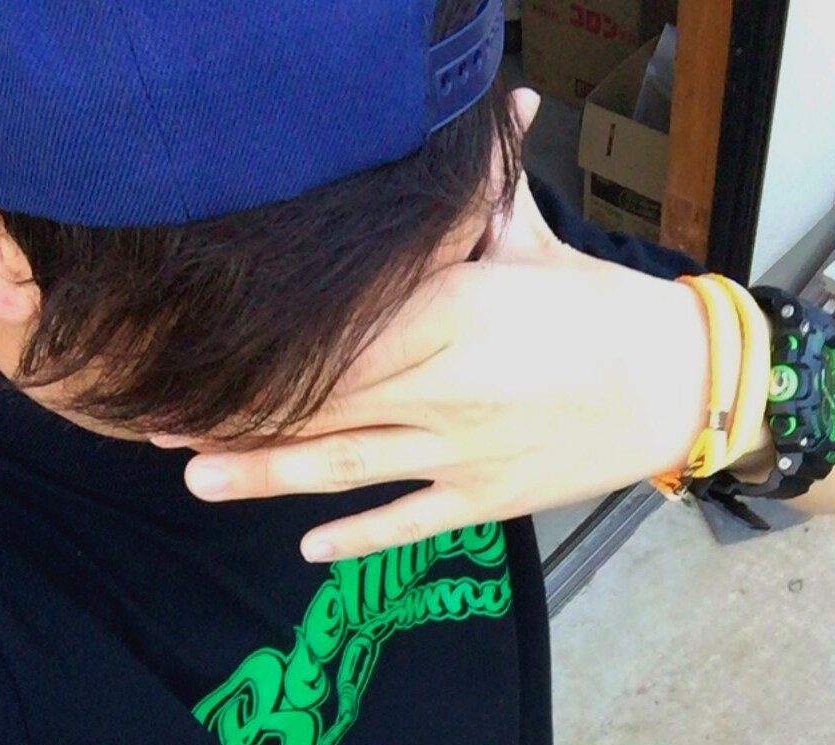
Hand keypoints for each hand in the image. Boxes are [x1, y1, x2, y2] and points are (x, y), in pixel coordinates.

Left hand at [155, 92, 705, 560]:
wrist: (676, 387)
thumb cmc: (600, 308)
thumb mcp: (533, 242)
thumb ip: (485, 194)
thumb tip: (499, 105)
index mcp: (450, 308)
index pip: (337, 330)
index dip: (260, 346)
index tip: (198, 349)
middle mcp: (443, 382)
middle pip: (321, 398)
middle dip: (236, 411)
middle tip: (158, 420)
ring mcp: (461, 448)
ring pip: (347, 463)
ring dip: (267, 472)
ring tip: (198, 477)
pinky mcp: (484, 497)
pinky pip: (410, 519)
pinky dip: (361, 536)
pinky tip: (310, 549)